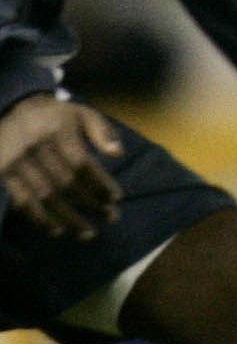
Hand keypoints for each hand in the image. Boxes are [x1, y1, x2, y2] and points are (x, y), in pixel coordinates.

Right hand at [0, 95, 120, 240]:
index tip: (116, 198)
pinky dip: (40, 219)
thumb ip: (102, 131)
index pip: (82, 164)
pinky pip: (22, 201)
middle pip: (66, 183)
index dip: (100, 183)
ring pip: (45, 196)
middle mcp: (35, 147)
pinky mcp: (3, 174)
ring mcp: (17, 162)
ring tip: (88, 232)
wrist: (13, 111)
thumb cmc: (55, 116)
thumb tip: (118, 154)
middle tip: (111, 217)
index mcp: (57, 131)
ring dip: (68, 217)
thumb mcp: (82, 114)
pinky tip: (57, 230)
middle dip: (90, 203)